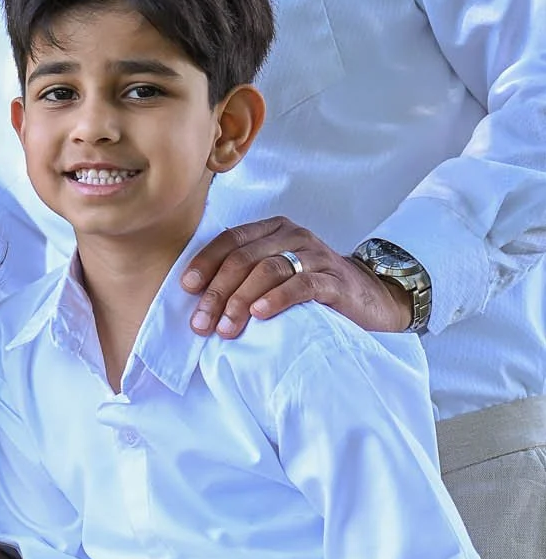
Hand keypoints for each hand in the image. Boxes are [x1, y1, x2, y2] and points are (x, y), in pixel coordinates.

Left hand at [182, 218, 410, 339]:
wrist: (370, 299)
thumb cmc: (311, 289)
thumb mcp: (275, 275)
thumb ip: (244, 276)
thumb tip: (199, 299)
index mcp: (273, 230)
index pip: (231, 239)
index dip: (206, 262)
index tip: (187, 288)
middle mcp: (293, 236)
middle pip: (244, 258)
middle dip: (218, 291)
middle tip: (202, 322)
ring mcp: (315, 256)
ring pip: (268, 270)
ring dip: (240, 300)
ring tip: (226, 328)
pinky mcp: (334, 280)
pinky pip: (301, 285)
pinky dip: (277, 298)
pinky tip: (260, 314)